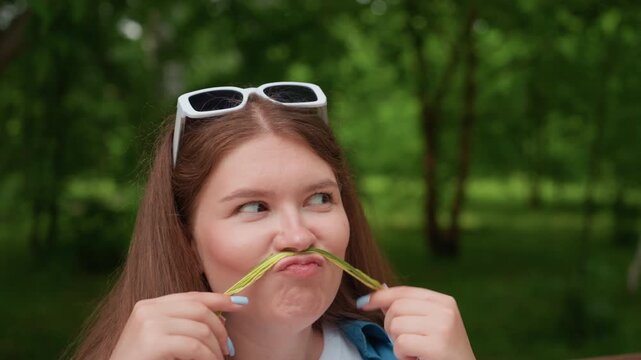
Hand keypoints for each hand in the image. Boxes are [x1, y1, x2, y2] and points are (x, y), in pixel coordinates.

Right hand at [110, 292, 246, 359]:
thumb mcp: (163, 339)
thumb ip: (183, 324)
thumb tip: (221, 316)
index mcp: (148, 306)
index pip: (191, 296)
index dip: (218, 299)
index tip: (240, 304)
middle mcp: (146, 309)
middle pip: (199, 310)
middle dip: (221, 329)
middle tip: (228, 350)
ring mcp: (147, 323)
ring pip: (200, 329)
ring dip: (215, 349)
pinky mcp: (151, 341)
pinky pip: (194, 346)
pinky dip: (208, 357)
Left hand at [358, 286, 474, 359]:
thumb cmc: (441, 351)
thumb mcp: (429, 324)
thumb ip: (408, 309)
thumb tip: (379, 291)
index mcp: (443, 301)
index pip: (404, 291)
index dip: (380, 296)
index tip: (363, 302)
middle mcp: (444, 310)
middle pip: (396, 308)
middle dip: (390, 326)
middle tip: (404, 341)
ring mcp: (442, 326)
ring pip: (396, 325)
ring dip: (398, 343)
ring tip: (415, 350)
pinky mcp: (436, 345)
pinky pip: (401, 343)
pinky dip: (402, 354)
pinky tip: (417, 358)